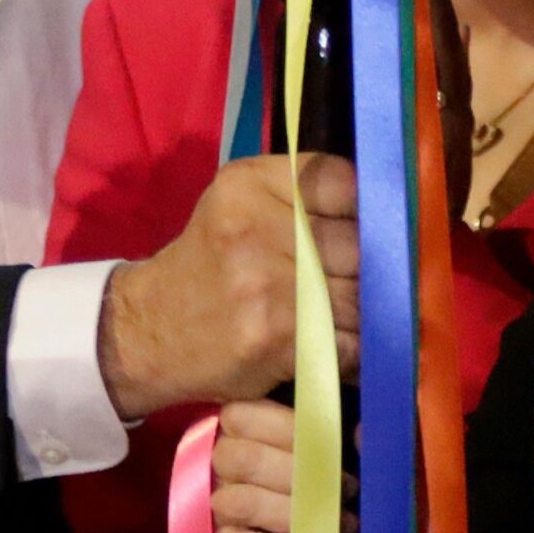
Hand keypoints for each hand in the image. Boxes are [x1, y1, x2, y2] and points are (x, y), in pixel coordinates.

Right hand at [98, 154, 358, 421]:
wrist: (146, 330)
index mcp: (249, 183)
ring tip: (348, 314)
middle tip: (360, 282)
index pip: (346, 183)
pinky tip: (336, 344)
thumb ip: (303, 196)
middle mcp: (256, 226)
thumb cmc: (210, 263)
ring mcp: (268, 284)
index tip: (369, 232)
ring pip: (362, 295)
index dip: (368, 212)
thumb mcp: (240, 205)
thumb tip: (387, 212)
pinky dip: (354, 349)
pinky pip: (350, 341)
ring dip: (366, 312)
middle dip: (370, 268)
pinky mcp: (278, 338)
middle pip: (362, 243)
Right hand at [210, 397, 355, 532]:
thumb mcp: (333, 447)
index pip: (240, 416)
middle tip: (345, 487)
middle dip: (298, 474)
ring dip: (293, 513)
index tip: (330, 445)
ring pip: (240, 503)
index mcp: (240, 429)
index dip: (286, 428)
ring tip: (338, 522)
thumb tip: (361, 435)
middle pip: (241, 459)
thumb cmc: (324, 477)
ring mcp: (219, 506)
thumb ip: (343, 434)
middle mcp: (222, 465)